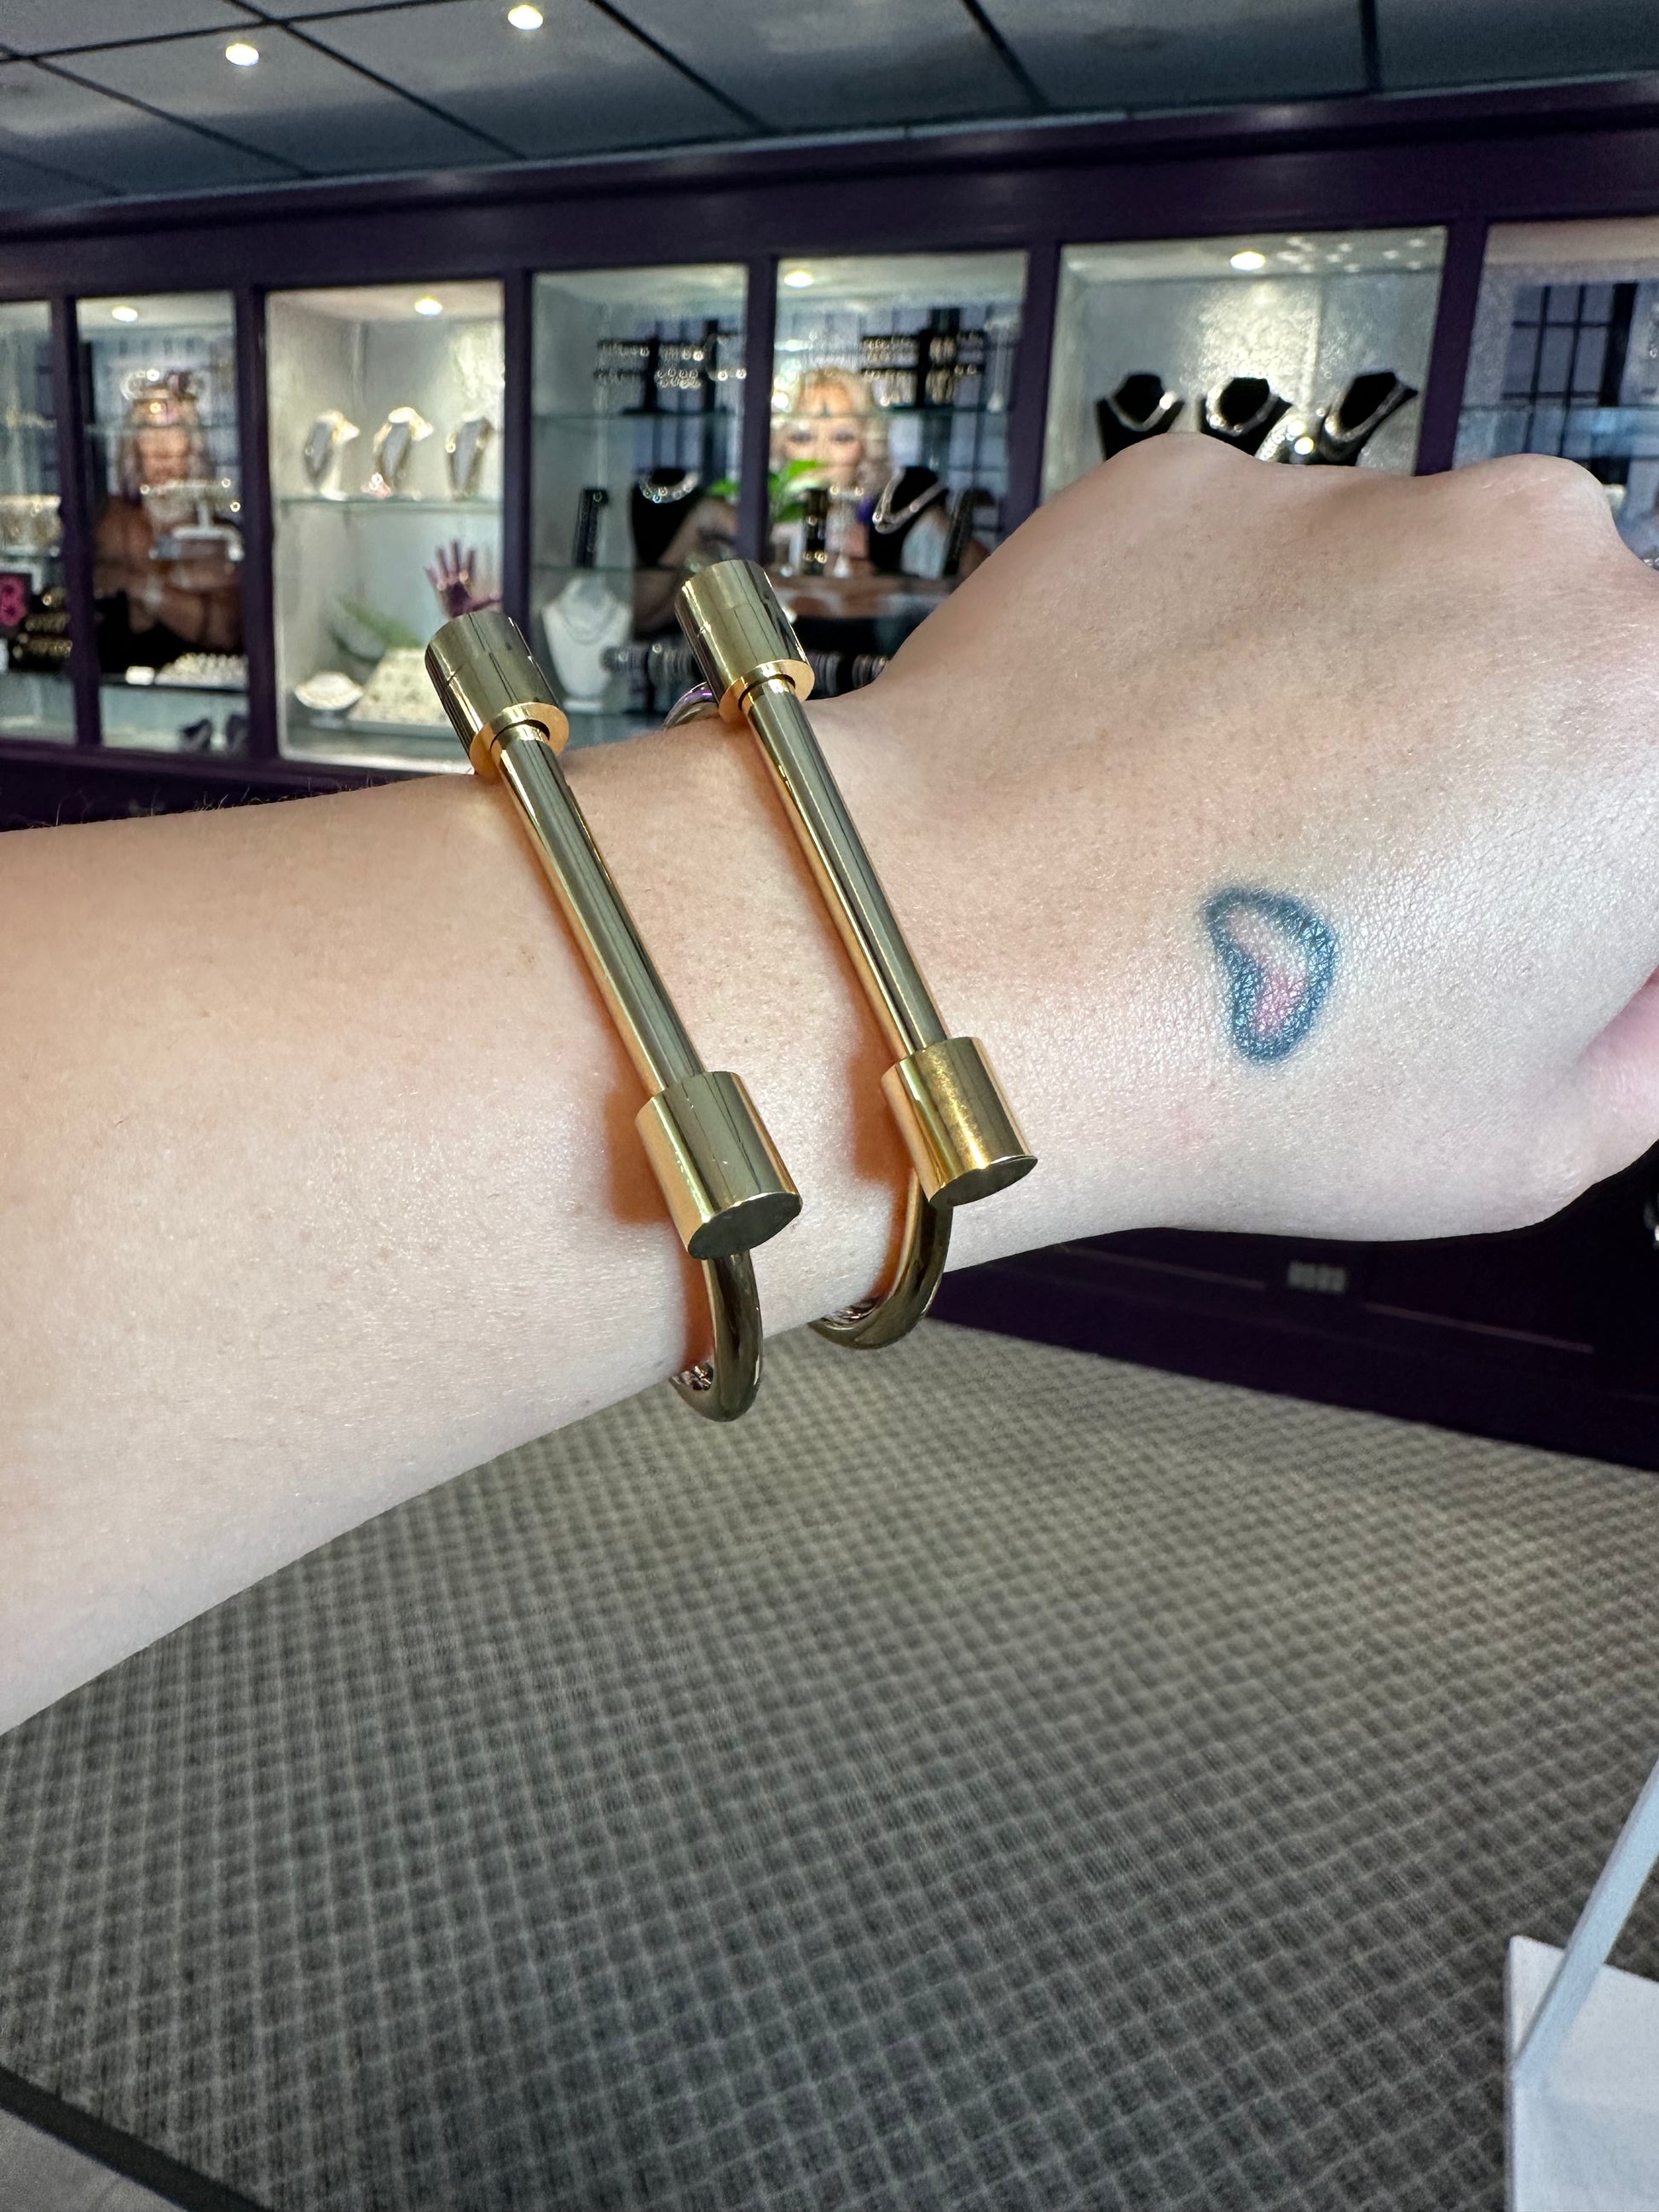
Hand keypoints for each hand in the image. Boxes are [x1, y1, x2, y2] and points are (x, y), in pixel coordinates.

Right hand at [426, 541, 499, 619]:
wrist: (457, 617)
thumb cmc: (468, 610)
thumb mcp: (479, 605)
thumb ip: (488, 600)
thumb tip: (499, 595)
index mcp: (466, 583)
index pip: (469, 568)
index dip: (471, 559)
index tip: (472, 548)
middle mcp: (456, 580)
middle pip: (455, 563)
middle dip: (455, 552)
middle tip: (454, 539)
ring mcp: (447, 584)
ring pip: (443, 568)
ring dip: (441, 558)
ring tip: (439, 547)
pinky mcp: (439, 590)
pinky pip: (433, 581)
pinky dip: (430, 575)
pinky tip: (427, 566)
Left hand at [827, 439, 1658, 1246]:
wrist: (964, 965)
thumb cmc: (1232, 1063)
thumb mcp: (1531, 1143)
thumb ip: (1646, 1038)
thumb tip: (1638, 971)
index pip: (1658, 776)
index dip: (1615, 864)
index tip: (1546, 915)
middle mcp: (1539, 562)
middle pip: (1566, 662)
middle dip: (1504, 763)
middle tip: (1376, 892)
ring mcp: (1353, 502)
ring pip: (1401, 597)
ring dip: (1359, 694)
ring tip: (1233, 839)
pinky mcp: (1194, 488)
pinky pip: (1246, 569)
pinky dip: (1216, 652)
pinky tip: (1147, 770)